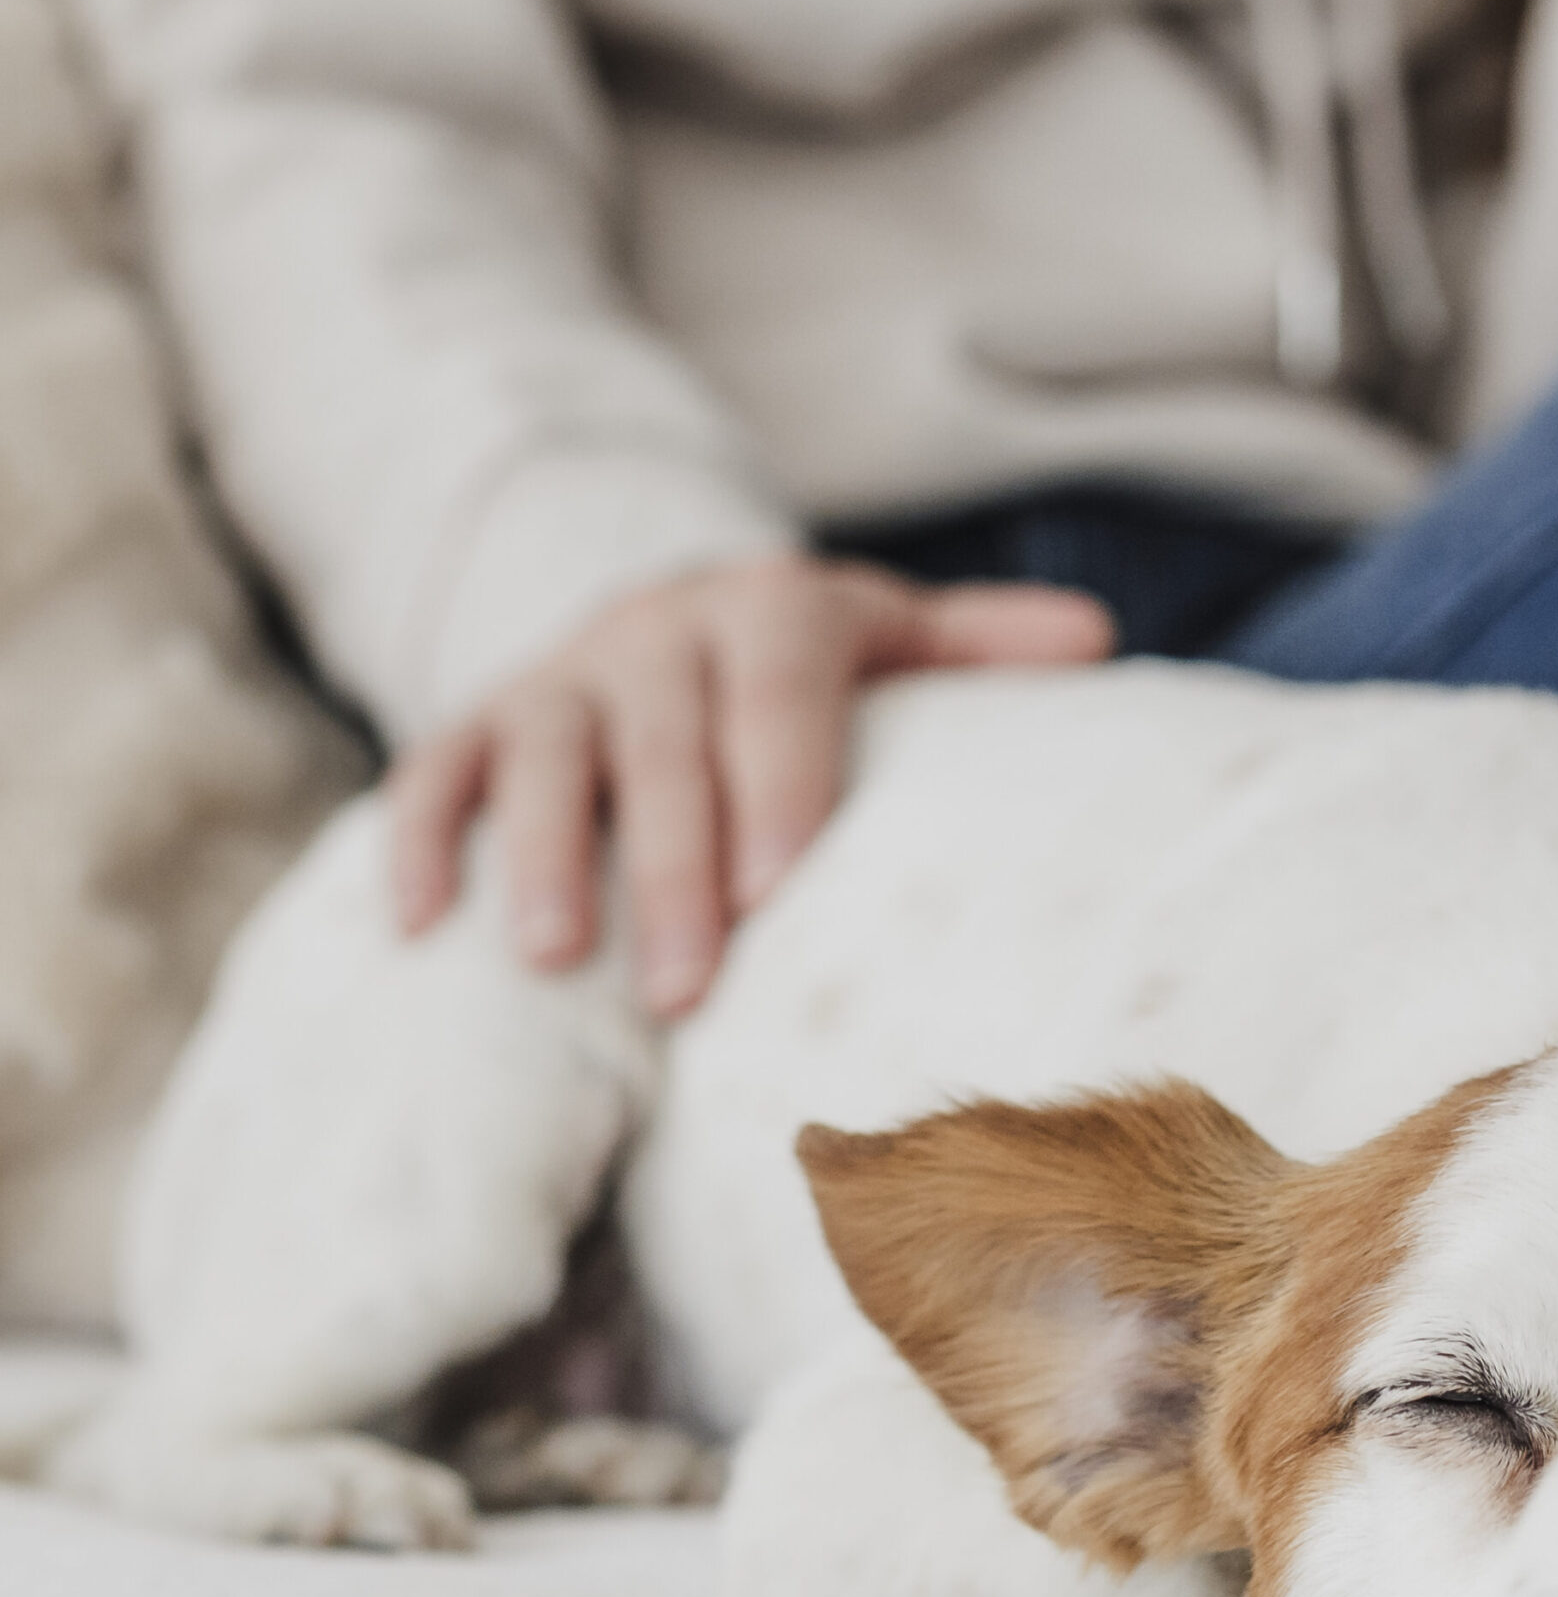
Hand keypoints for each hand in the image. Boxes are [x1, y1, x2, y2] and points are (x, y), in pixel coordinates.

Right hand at [388, 554, 1114, 1016]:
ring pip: (541, 757)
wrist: (668, 611)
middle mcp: (656, 629)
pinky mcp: (479, 714)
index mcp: (770, 611)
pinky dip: (419, 840)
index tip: (778, 887)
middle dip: (668, 865)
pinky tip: (419, 924)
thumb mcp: (888, 636)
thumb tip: (1099, 643)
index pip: (778, 689)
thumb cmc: (803, 664)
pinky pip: (433, 771)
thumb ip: (979, 645)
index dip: (775, 780)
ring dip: (539, 855)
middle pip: (660, 745)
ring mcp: (559, 672)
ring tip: (549, 960)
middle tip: (684, 985)